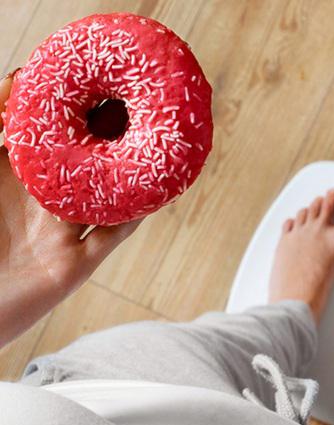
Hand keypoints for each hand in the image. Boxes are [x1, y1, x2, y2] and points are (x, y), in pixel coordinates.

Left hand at [0, 71, 140, 346]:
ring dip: (127, 175)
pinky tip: (151, 194)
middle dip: (105, 138)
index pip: (44, 138)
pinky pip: (112, 236)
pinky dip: (133, 215)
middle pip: (81, 165)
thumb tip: (13, 81)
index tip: (85, 81)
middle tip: (130, 106)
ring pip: (104, 198)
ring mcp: (58, 236)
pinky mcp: (73, 267)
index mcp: (9, 180)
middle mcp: (38, 205)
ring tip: (150, 145)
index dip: (65, 111)